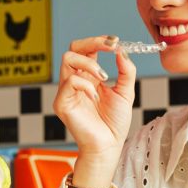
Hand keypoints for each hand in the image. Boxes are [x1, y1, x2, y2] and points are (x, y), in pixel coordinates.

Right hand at [53, 35, 135, 156]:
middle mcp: (75, 81)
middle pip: (73, 48)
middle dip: (92, 42)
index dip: (99, 41)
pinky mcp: (62, 102)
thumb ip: (126, 71)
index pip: (87, 50)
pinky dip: (85, 84)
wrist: (109, 146)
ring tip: (104, 77)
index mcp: (89, 77)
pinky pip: (70, 81)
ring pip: (68, 59)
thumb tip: (121, 50)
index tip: (116, 41)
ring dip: (90, 63)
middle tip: (110, 46)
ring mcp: (66, 91)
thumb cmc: (115, 123)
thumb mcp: (125, 92)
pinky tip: (94, 97)